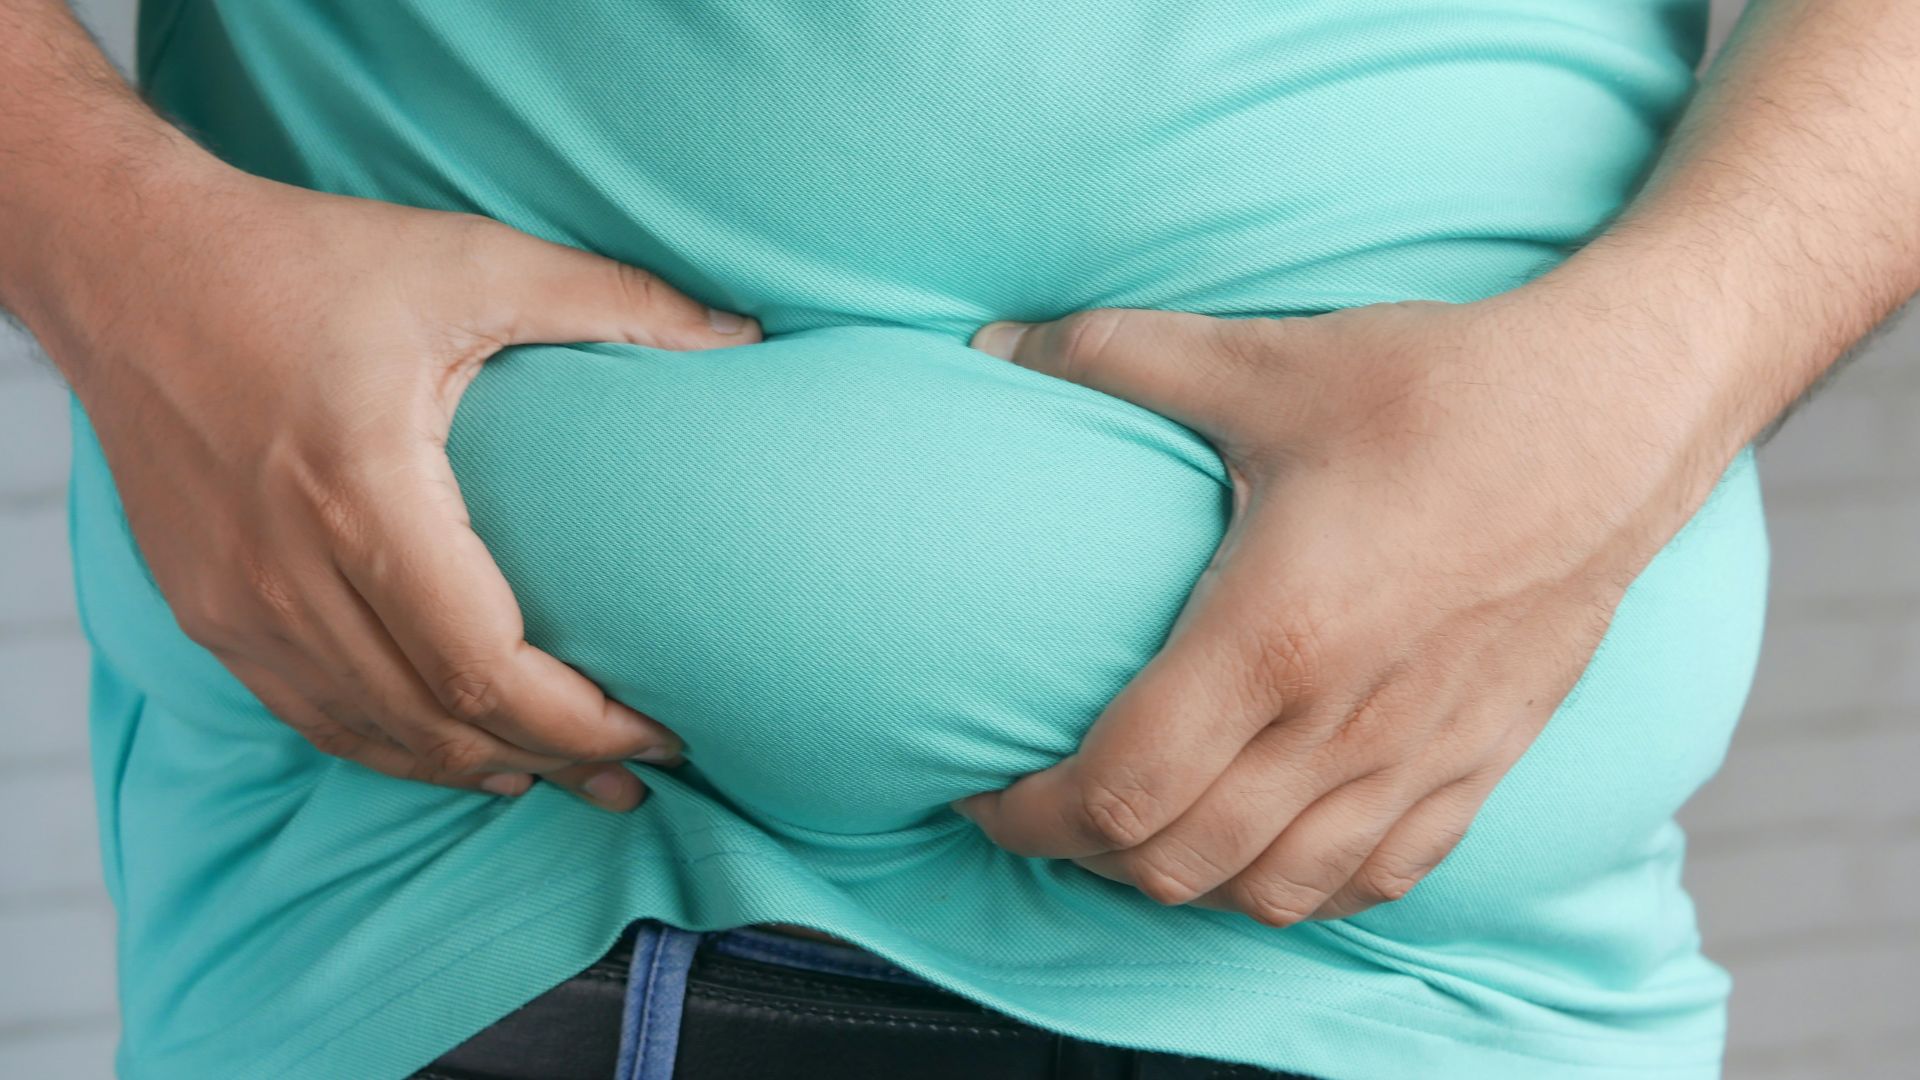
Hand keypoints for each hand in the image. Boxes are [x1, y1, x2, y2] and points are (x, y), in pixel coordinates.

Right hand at [28, 158, 759, 809]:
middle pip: (440, 720)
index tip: (661, 732)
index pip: (486, 665)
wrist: (128, 266)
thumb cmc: (302, 259)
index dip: (583, 722)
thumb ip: (616, 301)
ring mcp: (236, 603)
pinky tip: (459, 755)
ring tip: (566, 780)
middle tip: (637, 777)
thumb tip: (741, 337)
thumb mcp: (470, 260)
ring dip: (478, 768)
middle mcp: (288, 568)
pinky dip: (395, 749)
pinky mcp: (207, 610)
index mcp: (362, 490)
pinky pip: (313, 716)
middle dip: (554, 761)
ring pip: (375, 736)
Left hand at [951, 287, 1731, 923]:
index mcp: (1273, 636)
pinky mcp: (1480, 765)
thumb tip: (989, 346)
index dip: (1030, 815)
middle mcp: (1342, 724)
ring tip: (1141, 830)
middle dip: (1085, 855)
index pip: (1120, 789)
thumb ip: (1113, 358)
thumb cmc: (1440, 389)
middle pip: (1177, 864)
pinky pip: (1375, 881)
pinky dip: (1298, 887)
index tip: (983, 791)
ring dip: (1183, 881)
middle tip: (1046, 807)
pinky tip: (1264, 845)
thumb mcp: (1263, 361)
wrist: (1618, 414)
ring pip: (1271, 892)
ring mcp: (1418, 759)